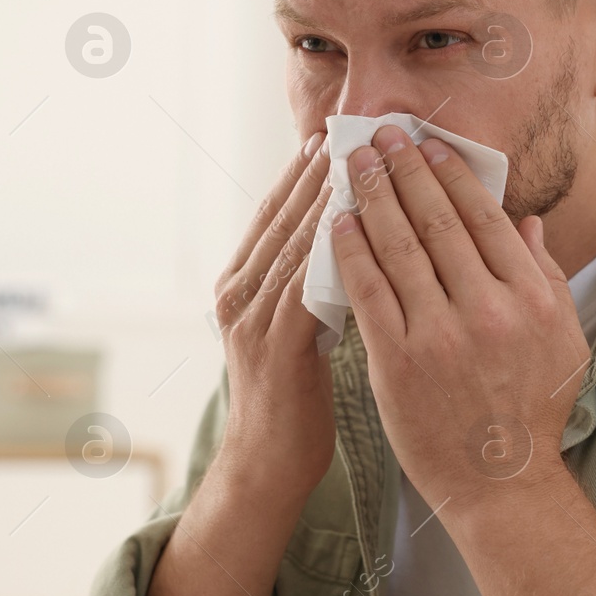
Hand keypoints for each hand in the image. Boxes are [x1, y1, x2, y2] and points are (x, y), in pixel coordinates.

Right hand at [213, 132, 336, 496]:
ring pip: (293, 243)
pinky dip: (329, 251)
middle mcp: (237, 295)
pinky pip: (305, 285)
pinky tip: (357, 226)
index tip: (329, 137)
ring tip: (358, 160)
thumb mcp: (296, 332)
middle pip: (280, 218)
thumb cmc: (294, 402)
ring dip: (327, 200)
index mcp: (240, 287)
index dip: (299, 175)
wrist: (267, 466)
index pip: (271, 216)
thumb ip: (309, 287)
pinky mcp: (275, 346)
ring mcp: (251, 319)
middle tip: (348, 129)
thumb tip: (348, 244)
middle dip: (315, 173)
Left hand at [330, 124, 590, 503]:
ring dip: (372, 196)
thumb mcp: (561, 338)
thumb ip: (545, 275)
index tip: (428, 144)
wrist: (500, 484)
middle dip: (404, 169)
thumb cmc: (532, 411)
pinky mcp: (397, 362)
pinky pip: (368, 292)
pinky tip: (336, 222)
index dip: (450, 174)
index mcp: (528, 297)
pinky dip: (350, 252)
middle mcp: (486, 309)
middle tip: (381, 134)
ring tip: (351, 163)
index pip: (483, 217)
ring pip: (398, 248)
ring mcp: (439, 335)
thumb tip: (525, 222)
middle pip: (437, 221)